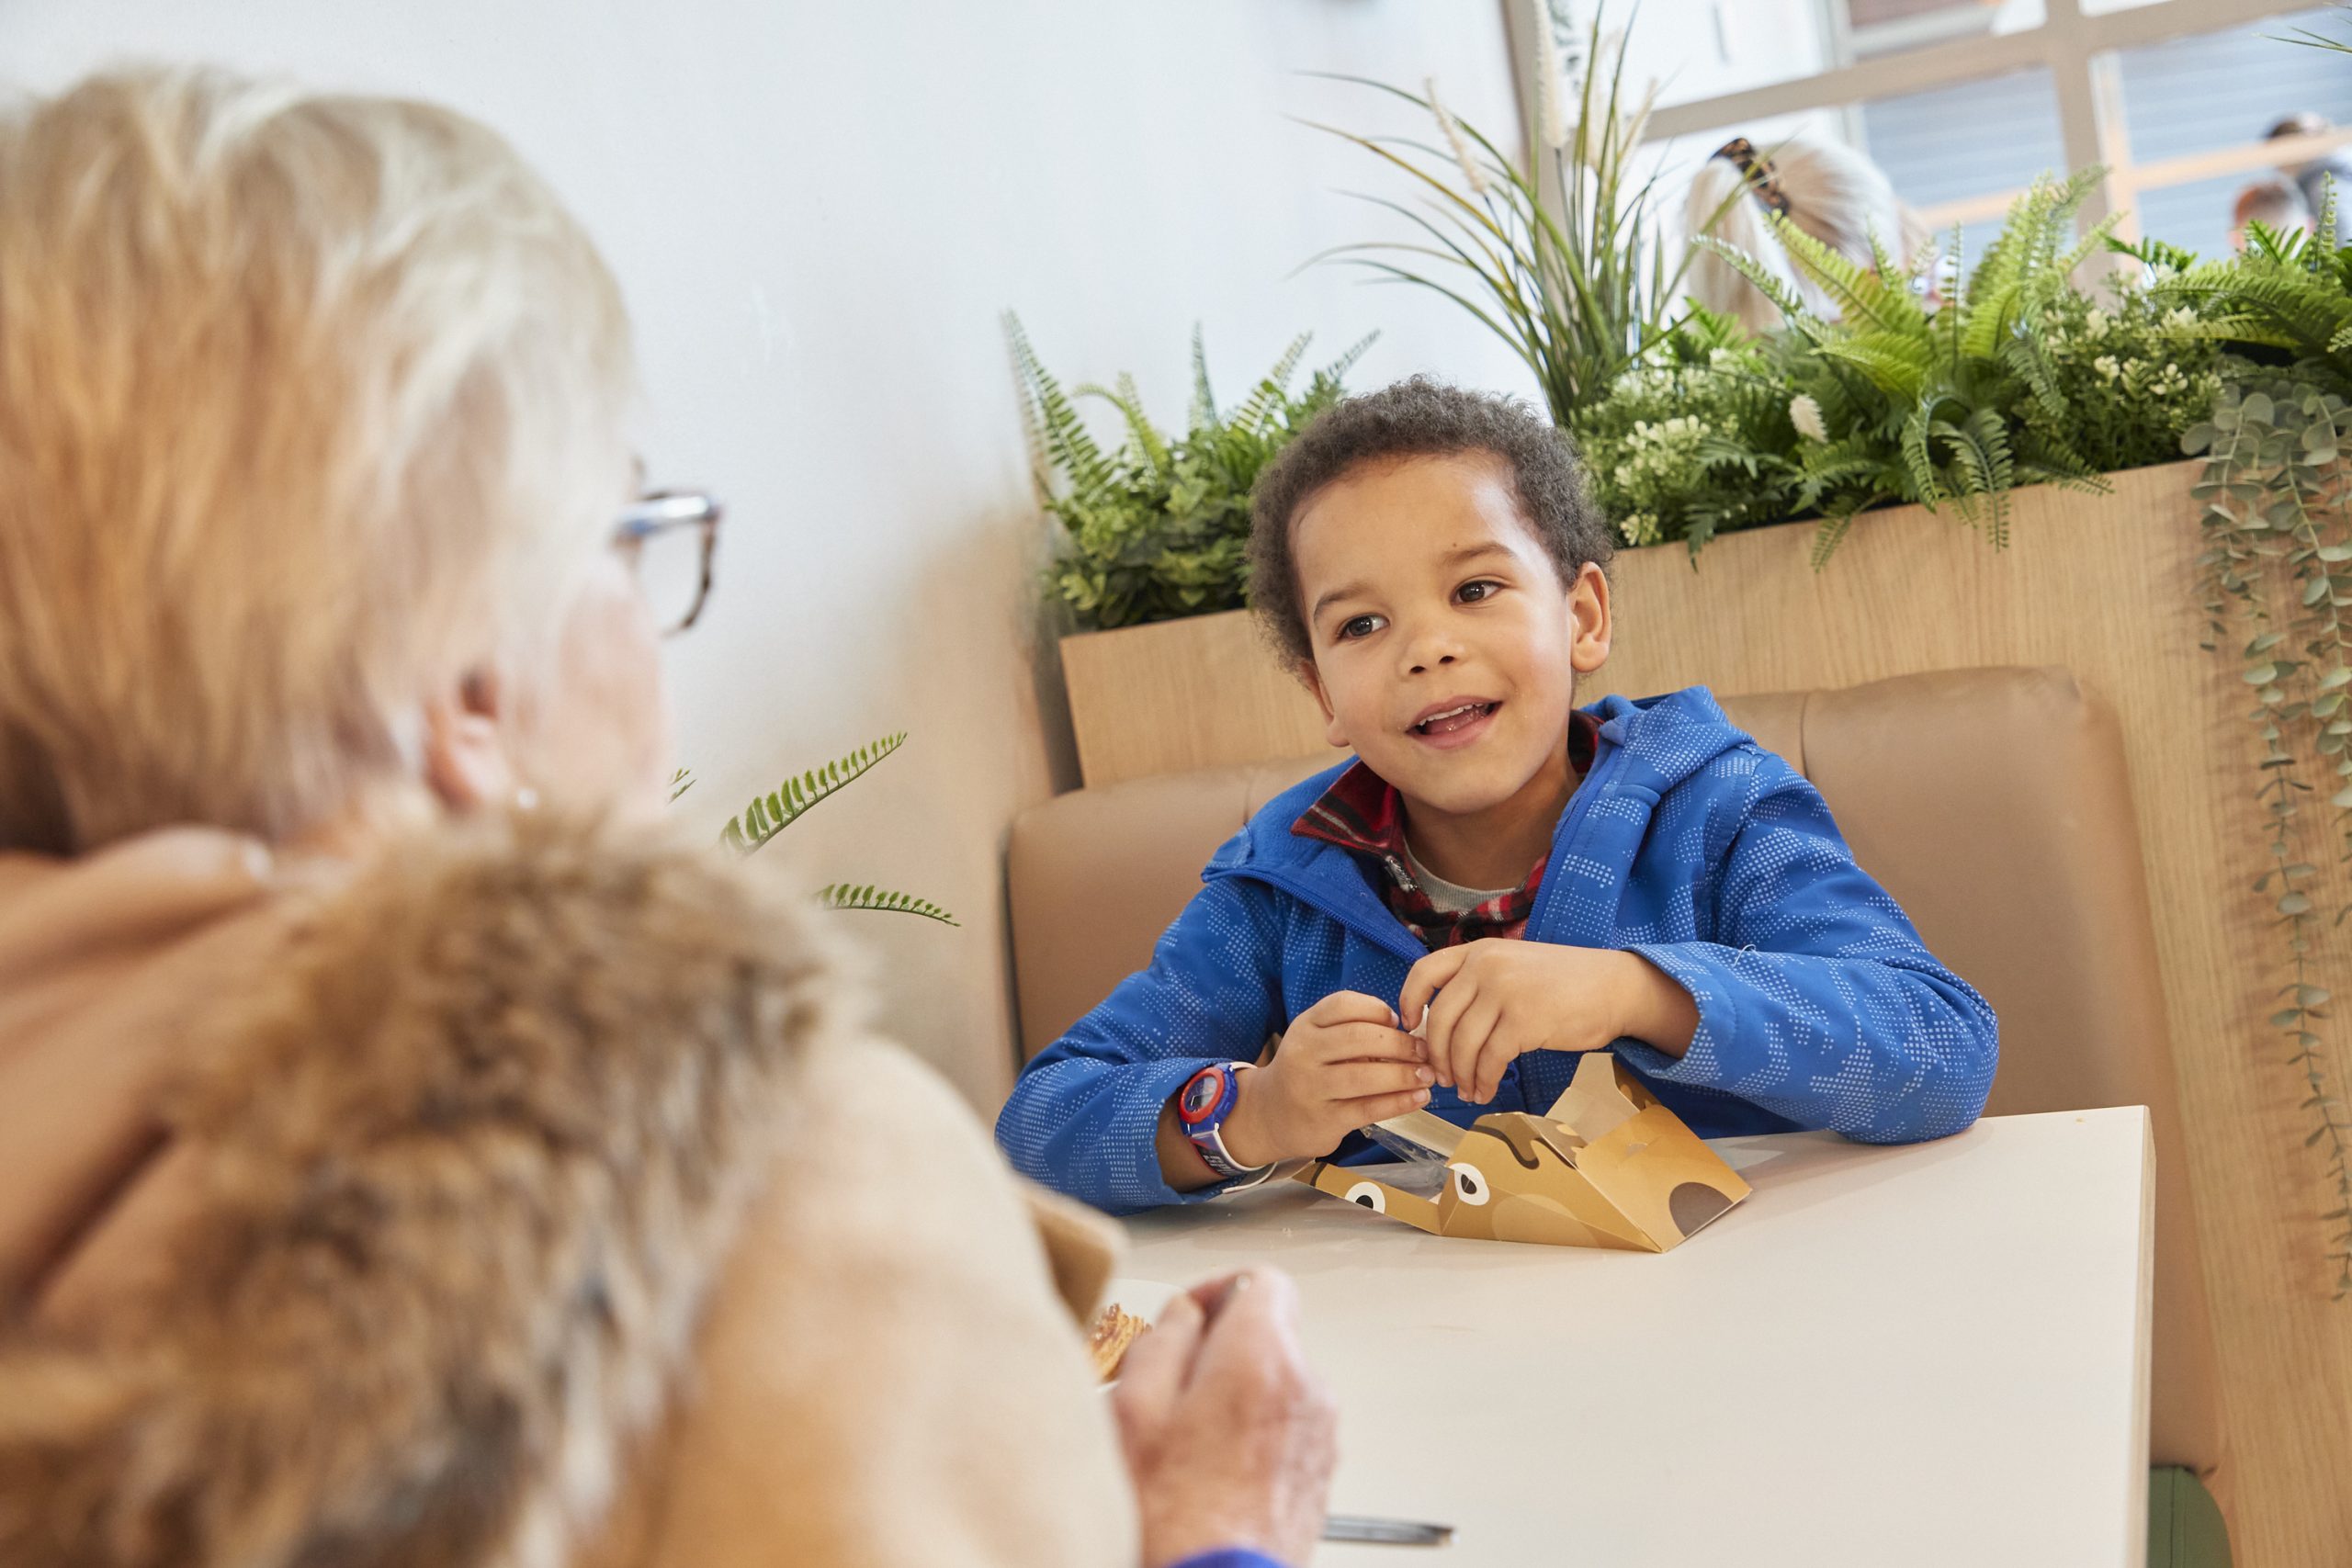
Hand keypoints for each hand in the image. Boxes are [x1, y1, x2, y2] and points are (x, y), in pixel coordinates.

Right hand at [1113, 1270, 1337, 1567]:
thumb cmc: (1172, 1520)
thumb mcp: (1132, 1412)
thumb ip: (1161, 1342)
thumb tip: (1180, 1316)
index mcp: (1261, 1357)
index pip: (1262, 1280)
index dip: (1217, 1289)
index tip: (1187, 1316)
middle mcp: (1305, 1388)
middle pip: (1268, 1333)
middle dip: (1218, 1348)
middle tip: (1165, 1386)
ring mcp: (1319, 1435)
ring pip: (1274, 1383)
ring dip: (1233, 1394)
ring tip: (1182, 1441)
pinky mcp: (1318, 1475)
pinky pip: (1284, 1427)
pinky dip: (1251, 1433)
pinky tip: (1208, 1472)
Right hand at [1219, 991, 1432, 1167]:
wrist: (1270, 1115)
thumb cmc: (1307, 1070)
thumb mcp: (1317, 1040)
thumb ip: (1353, 1030)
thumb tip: (1410, 1033)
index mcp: (1306, 1025)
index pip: (1343, 1004)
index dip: (1377, 1009)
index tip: (1399, 1020)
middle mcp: (1304, 1052)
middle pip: (1359, 1037)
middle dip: (1400, 1043)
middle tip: (1424, 1050)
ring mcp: (1312, 1088)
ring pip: (1365, 1076)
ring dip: (1405, 1074)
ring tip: (1428, 1075)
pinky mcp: (1324, 1120)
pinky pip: (1369, 1108)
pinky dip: (1399, 1102)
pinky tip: (1419, 1097)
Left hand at [1398, 942, 1697, 1104]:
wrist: (1614, 987)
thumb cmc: (1565, 982)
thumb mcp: (1513, 965)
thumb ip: (1478, 985)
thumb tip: (1441, 1028)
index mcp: (1479, 951)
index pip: (1424, 972)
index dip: (1408, 1003)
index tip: (1410, 1029)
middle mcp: (1486, 966)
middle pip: (1439, 1019)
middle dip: (1436, 1054)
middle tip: (1440, 1076)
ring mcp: (1504, 992)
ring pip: (1462, 1044)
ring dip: (1460, 1074)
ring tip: (1466, 1089)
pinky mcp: (1523, 1021)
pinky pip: (1489, 1059)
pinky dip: (1483, 1081)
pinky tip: (1485, 1091)